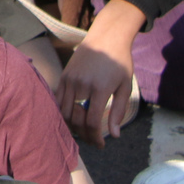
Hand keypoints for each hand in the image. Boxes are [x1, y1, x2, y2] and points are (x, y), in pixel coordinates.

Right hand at [57, 0, 142, 143]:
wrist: (106, 37)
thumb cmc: (120, 62)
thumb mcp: (125, 87)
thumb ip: (118, 112)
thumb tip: (114, 135)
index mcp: (100, 89)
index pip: (92, 122)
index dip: (96, 138)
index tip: (101, 145)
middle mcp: (82, 85)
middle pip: (77, 120)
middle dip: (84, 135)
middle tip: (93, 141)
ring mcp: (70, 80)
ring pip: (64, 112)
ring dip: (73, 126)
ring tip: (83, 131)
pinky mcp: (64, 76)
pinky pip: (58, 100)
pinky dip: (63, 112)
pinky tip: (72, 118)